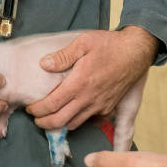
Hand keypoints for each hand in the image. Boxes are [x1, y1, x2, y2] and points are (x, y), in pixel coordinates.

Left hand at [26, 27, 156, 129]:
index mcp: (80, 82)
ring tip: (51, 117)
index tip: (31, 109)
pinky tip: (72, 112)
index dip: (38, 110)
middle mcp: (89, 98)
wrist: (136, 52)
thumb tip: (44, 64)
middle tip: (36, 119)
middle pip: (61, 121)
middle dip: (44, 123)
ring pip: (75, 124)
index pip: (53, 104)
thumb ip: (63, 56)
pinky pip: (89, 120)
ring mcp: (100, 105)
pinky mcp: (108, 107)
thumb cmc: (109, 45)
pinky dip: (77, 120)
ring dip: (60, 124)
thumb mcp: (83, 42)